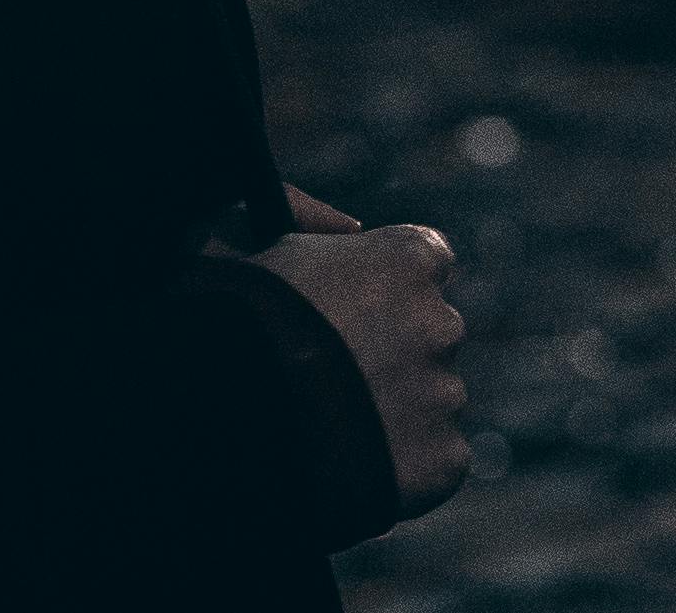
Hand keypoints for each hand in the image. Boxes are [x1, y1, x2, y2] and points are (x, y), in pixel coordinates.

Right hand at [252, 192, 468, 518]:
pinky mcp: (444, 462)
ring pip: (433, 396)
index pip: (427, 257)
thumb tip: (351, 230)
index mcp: (404, 258)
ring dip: (399, 405)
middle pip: (431, 329)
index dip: (390, 279)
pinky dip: (404, 462)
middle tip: (337, 369)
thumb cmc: (229, 314)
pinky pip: (433, 458)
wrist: (233, 416)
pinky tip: (351, 462)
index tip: (361, 299)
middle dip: (396, 344)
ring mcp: (446, 395)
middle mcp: (440, 322)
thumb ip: (303, 214)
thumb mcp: (240, 230)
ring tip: (334, 423)